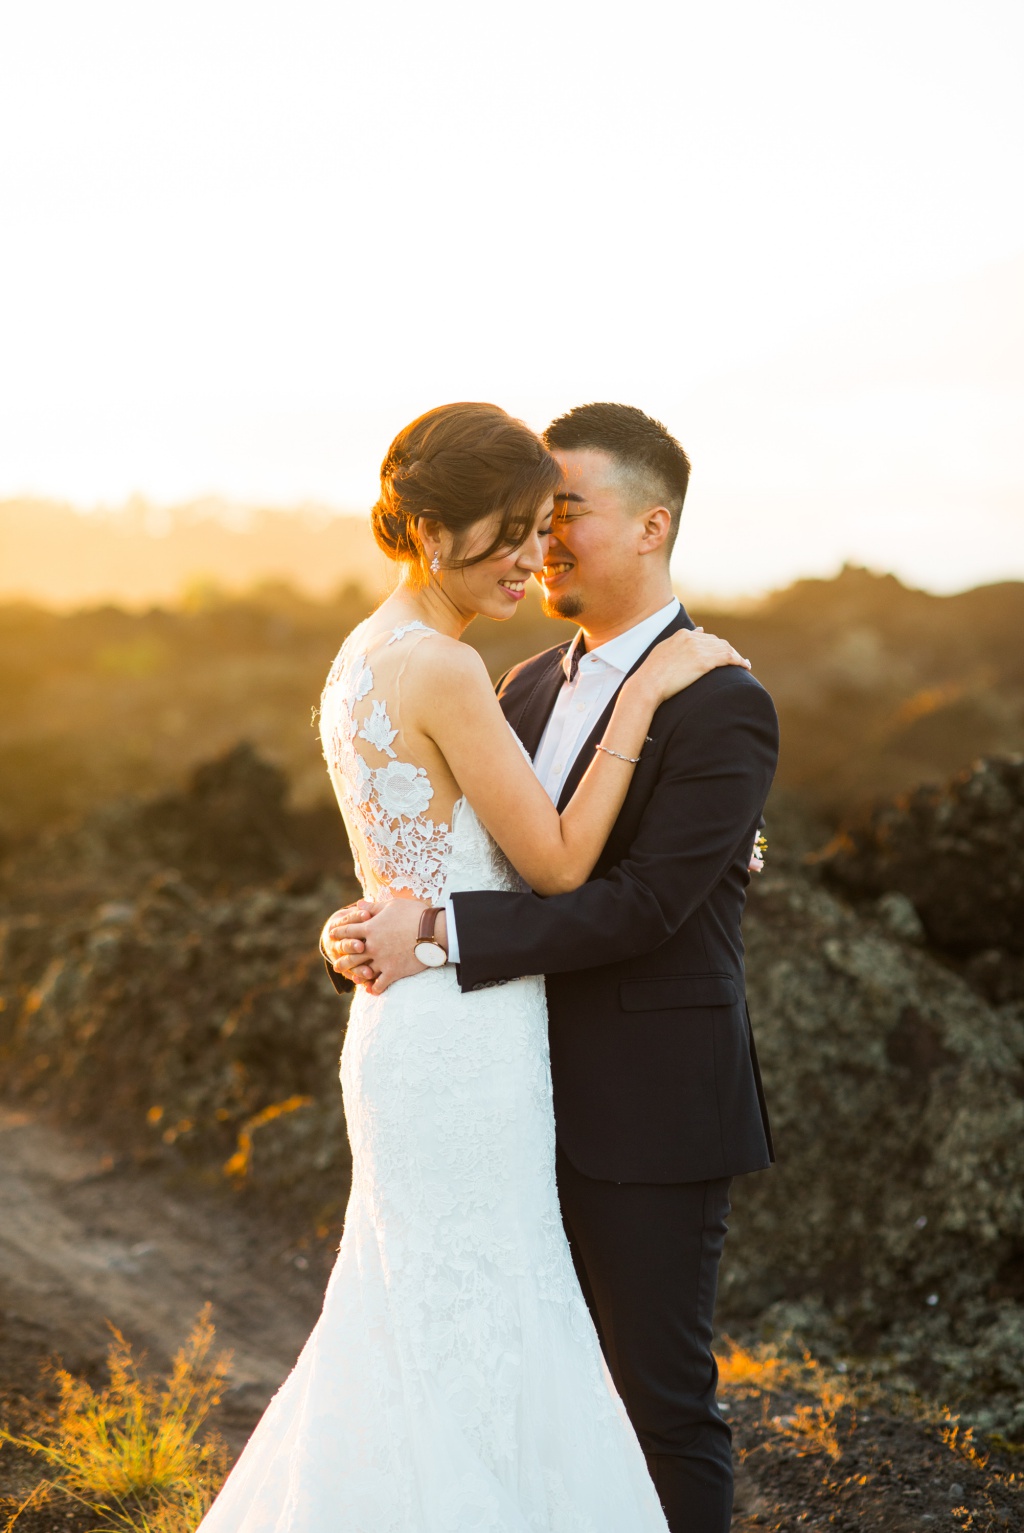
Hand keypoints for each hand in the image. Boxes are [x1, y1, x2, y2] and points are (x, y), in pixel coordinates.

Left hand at [326, 898, 440, 994]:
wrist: (433, 931)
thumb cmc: (414, 914)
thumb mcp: (393, 905)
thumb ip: (374, 907)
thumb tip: (358, 904)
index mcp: (370, 927)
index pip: (348, 930)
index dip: (339, 932)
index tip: (333, 935)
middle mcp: (372, 945)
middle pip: (350, 954)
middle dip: (342, 959)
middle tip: (336, 964)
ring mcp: (381, 960)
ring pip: (362, 970)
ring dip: (355, 975)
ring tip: (351, 979)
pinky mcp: (393, 972)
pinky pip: (379, 984)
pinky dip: (373, 988)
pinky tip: (371, 990)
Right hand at [634, 627, 749, 706]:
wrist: (647, 684)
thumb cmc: (652, 674)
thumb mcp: (664, 651)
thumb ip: (679, 642)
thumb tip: (698, 631)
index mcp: (682, 635)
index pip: (706, 637)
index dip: (716, 646)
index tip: (723, 653)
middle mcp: (692, 638)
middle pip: (718, 642)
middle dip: (728, 651)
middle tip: (737, 660)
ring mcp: (698, 649)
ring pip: (726, 648)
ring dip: (737, 656)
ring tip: (743, 665)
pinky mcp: (704, 661)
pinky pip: (729, 657)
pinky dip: (739, 661)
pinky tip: (745, 667)